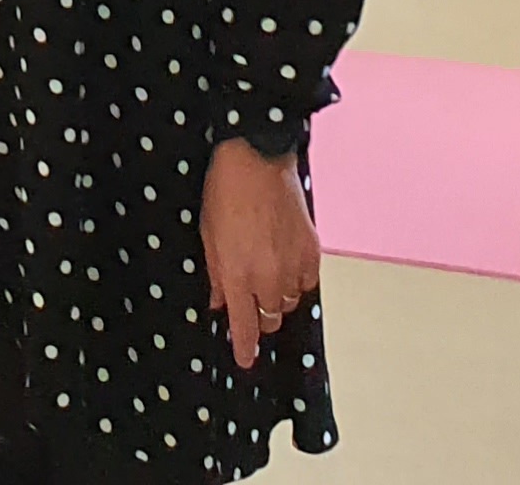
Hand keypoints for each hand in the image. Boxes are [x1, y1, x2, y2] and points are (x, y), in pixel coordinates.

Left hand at [201, 140, 320, 368]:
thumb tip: (217, 301)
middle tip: (250, 303)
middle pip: (270, 319)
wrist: (257, 159)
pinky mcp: (312, 251)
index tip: (245, 359)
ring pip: (289, 302)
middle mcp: (267, 276)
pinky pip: (307, 282)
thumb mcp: (207, 235)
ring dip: (278, 297)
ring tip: (267, 273)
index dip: (245, 347)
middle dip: (260, 317)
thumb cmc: (224, 192)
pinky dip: (297, 279)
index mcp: (236, 275)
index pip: (243, 326)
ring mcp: (293, 265)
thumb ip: (214, 274)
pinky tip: (286, 262)